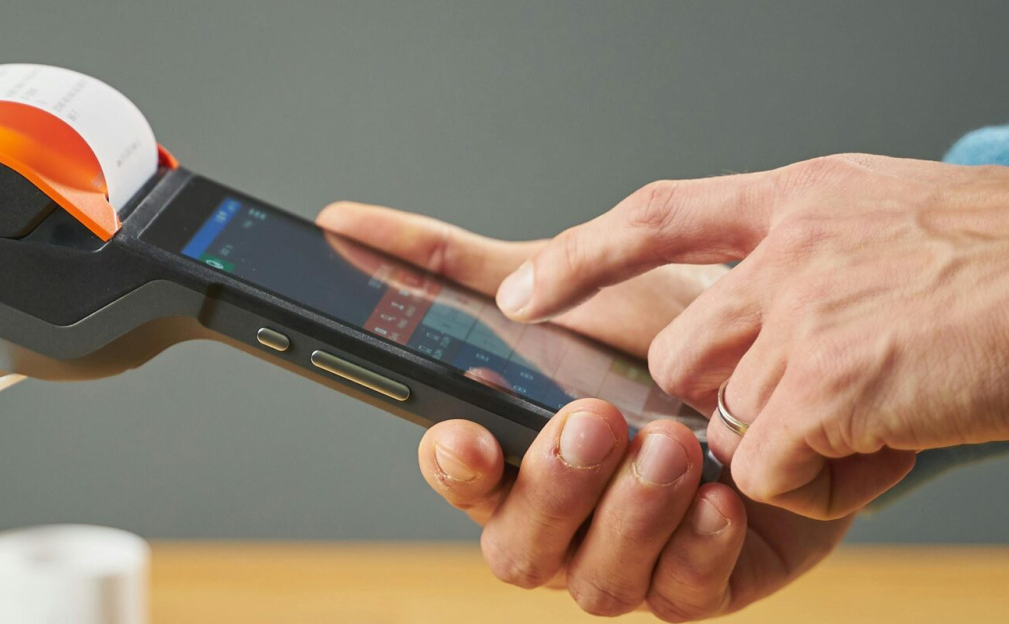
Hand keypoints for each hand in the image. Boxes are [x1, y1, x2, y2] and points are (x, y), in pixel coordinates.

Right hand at [317, 202, 851, 619]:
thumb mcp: (567, 280)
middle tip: (595, 418)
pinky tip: (722, 495)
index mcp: (514, 452)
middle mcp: (561, 517)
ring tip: (671, 443)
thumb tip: (341, 223)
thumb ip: (456, 264)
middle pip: (517, 543)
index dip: (452, 466)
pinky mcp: (699, 583)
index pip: (459, 477)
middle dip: (553, 486)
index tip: (465, 433)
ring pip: (597, 582)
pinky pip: (681, 596)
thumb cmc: (665, 327)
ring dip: (629, 515)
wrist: (792, 353)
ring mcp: (627, 558)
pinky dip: (697, 548)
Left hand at [492, 154, 1008, 519]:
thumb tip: (743, 310)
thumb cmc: (1002, 264)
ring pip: (722, 413)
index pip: (656, 215)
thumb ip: (803, 248)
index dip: (582, 257)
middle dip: (726, 394)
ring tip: (876, 414)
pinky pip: (766, 465)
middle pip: (680, 349)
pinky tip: (884, 447)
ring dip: (786, 437)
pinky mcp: (828, 382)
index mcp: (799, 197)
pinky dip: (818, 481)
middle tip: (823, 393)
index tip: (522, 293)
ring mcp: (806, 311)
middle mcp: (790, 246)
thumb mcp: (886, 217)